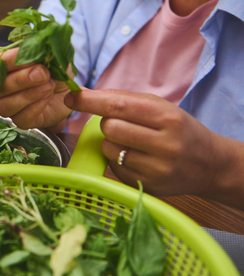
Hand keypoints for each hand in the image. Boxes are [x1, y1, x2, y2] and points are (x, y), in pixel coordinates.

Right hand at [0, 47, 70, 129]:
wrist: (67, 90)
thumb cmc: (53, 69)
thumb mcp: (52, 56)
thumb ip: (44, 52)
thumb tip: (43, 48)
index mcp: (1, 65)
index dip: (9, 60)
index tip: (29, 55)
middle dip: (22, 78)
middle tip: (43, 72)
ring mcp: (8, 105)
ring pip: (5, 105)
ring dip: (28, 94)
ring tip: (49, 85)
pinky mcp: (21, 120)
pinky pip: (21, 118)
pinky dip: (35, 107)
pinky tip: (47, 97)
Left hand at [64, 89, 223, 196]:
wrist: (209, 164)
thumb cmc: (177, 129)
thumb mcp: (159, 107)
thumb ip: (122, 99)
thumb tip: (81, 94)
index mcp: (167, 117)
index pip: (118, 106)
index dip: (90, 101)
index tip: (70, 96)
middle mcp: (165, 144)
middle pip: (110, 128)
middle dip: (107, 123)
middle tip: (121, 124)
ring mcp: (157, 169)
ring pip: (109, 148)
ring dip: (111, 142)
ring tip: (131, 142)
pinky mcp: (149, 186)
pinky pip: (114, 168)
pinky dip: (117, 160)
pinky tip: (137, 158)